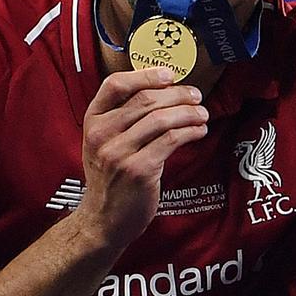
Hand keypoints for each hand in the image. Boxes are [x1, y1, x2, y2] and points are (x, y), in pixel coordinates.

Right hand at [76, 68, 208, 248]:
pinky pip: (172, 140)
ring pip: (162, 118)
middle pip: (146, 99)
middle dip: (178, 94)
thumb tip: (165, 90)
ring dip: (189, 112)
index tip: (170, 75)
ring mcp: (119, 153)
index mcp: (92, 121)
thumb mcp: (104, 142)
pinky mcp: (139, 170)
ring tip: (202, 114)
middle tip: (196, 96)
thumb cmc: (111, 177)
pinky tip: (199, 131)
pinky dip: (191, 131)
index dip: (145, 74)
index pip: (115, 84)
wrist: (103, 220)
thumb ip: (124, 117)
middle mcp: (102, 134)